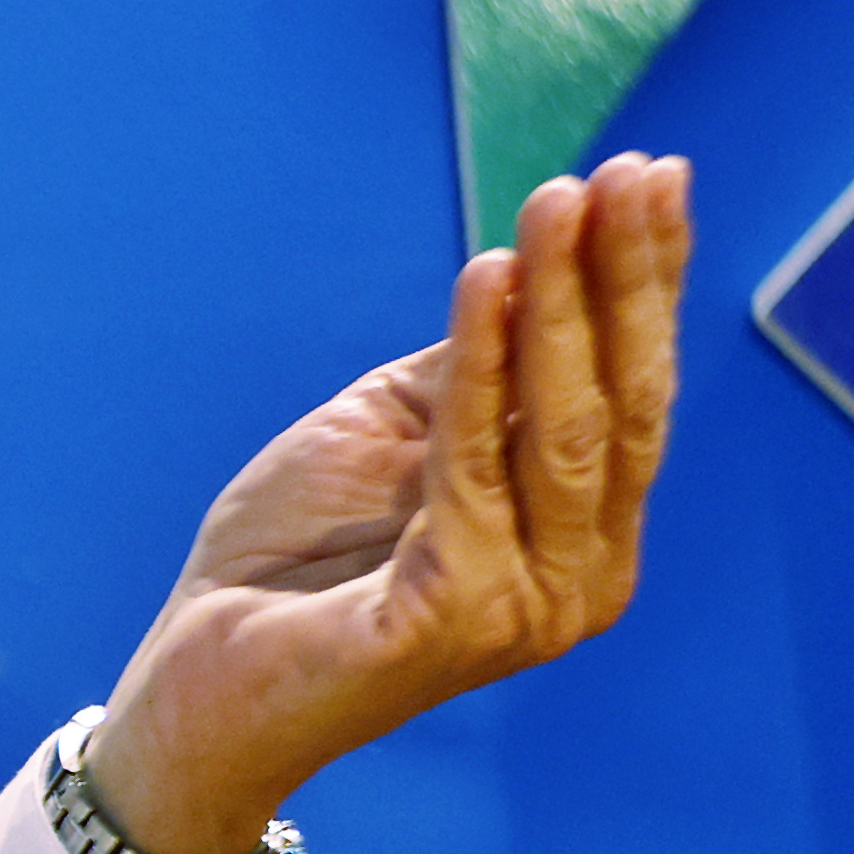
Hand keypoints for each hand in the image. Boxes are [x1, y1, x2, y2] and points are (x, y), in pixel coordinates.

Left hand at [76, 154, 690, 853]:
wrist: (200, 681)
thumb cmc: (296, 560)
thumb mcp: (398, 436)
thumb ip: (476, 375)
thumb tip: (533, 265)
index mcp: (579, 537)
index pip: (632, 392)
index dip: (645, 282)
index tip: (653, 174)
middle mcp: (580, 579)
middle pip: (621, 403)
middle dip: (626, 277)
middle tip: (630, 172)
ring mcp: (528, 607)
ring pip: (562, 424)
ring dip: (563, 300)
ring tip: (559, 201)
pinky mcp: (459, 616)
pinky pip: (475, 459)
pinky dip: (481, 359)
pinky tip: (487, 276)